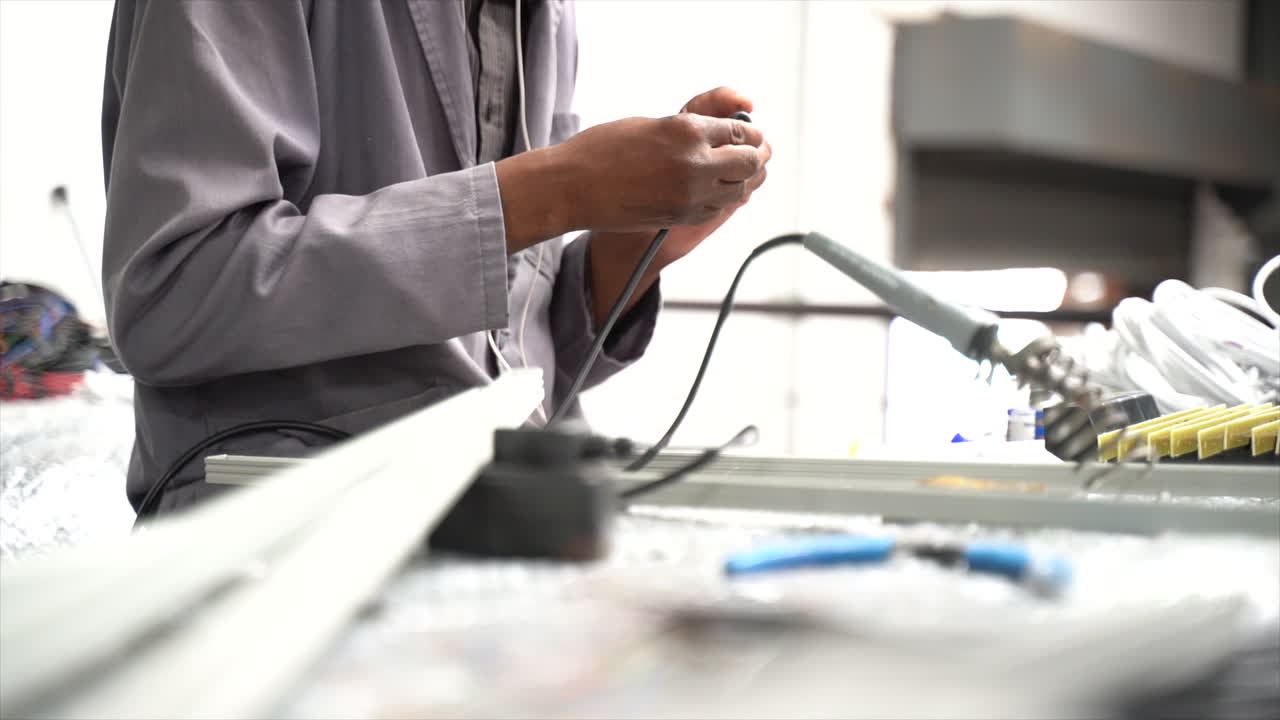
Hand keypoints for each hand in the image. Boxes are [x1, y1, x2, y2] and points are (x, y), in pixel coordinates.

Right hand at [583, 87, 771, 328]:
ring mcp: (690, 194)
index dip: (750, 135)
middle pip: (750, 163)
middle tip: (752, 155)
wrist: (573, 187)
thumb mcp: (652, 124)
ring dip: (740, 180)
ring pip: (739, 190)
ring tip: (734, 173)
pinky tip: (713, 191)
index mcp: (688, 129)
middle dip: (754, 157)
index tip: (750, 136)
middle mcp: (695, 162)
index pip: (741, 133)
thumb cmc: (603, 149)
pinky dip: (721, 199)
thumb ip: (689, 128)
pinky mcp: (681, 216)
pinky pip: (718, 208)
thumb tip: (721, 134)